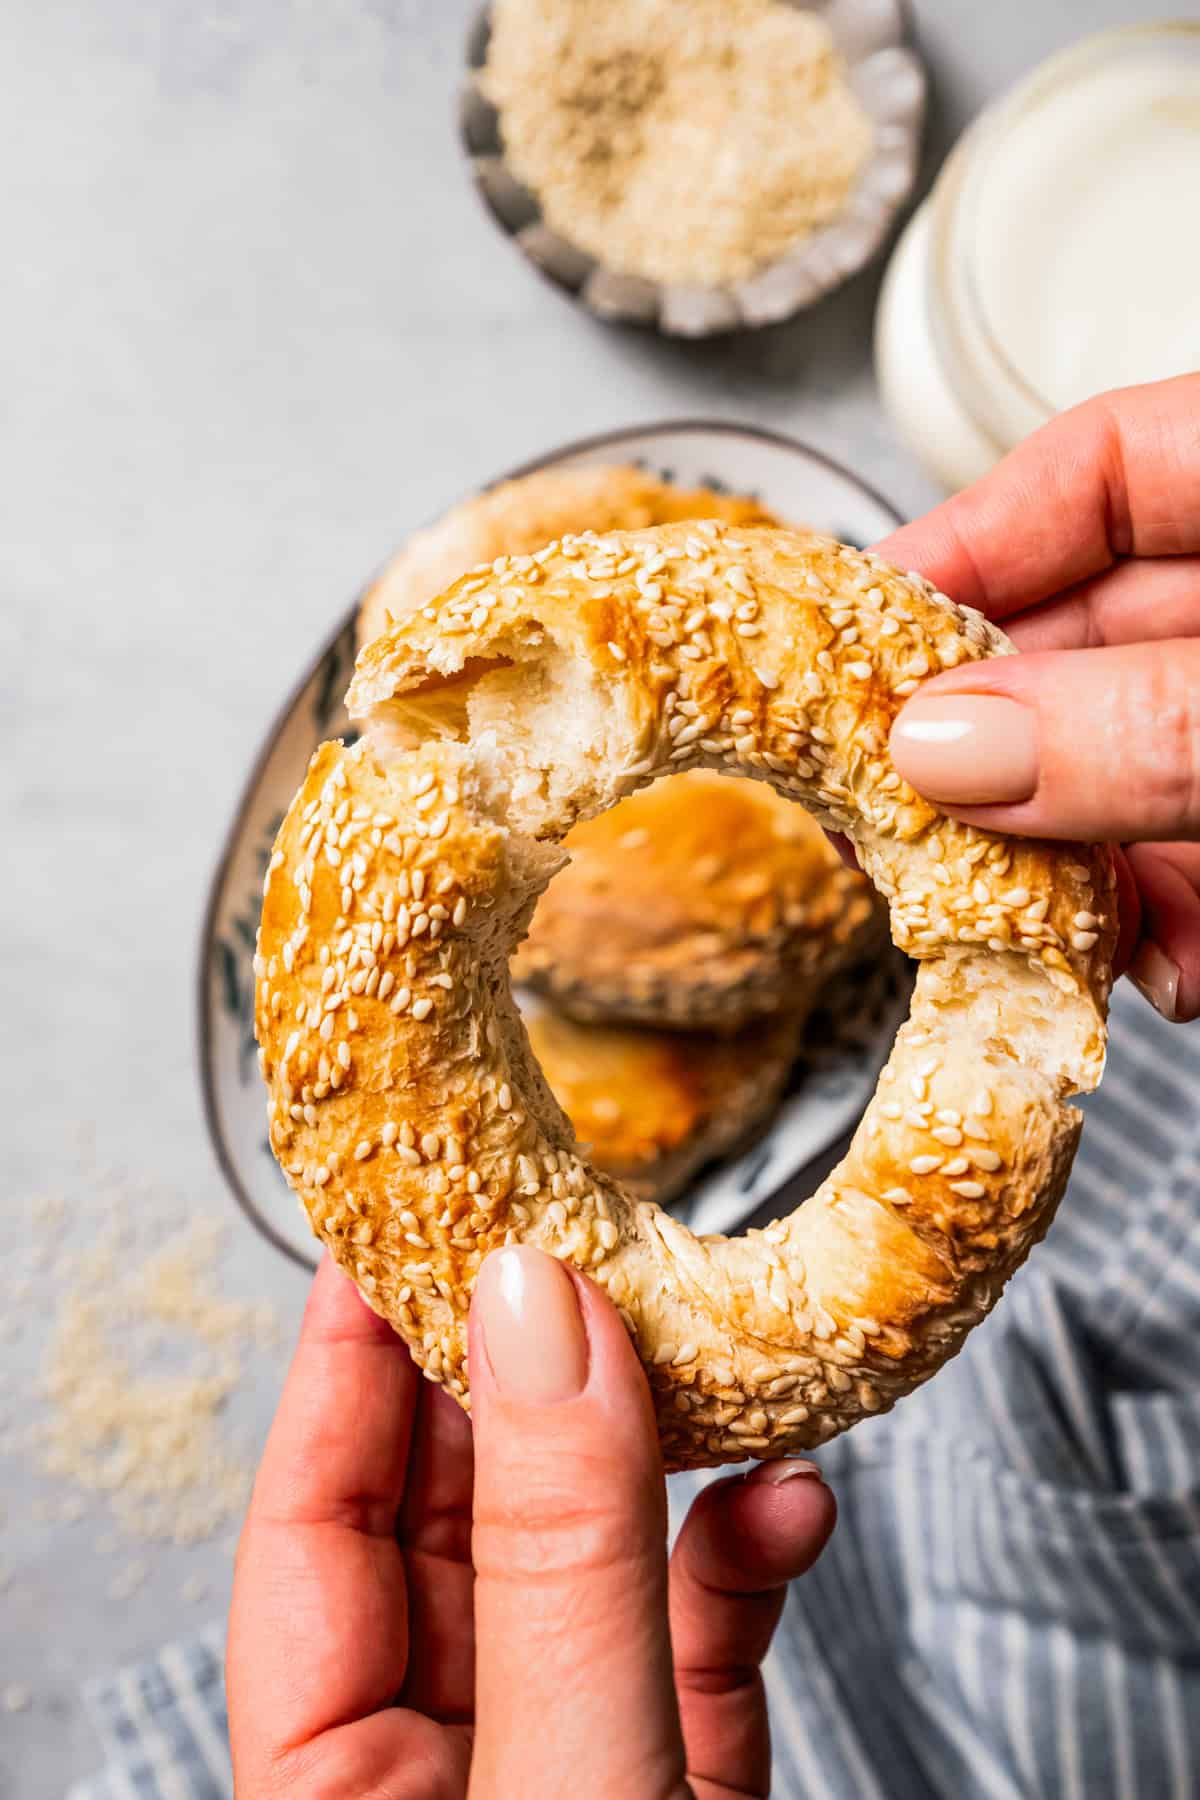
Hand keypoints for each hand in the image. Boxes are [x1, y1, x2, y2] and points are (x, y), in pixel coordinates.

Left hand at [228, 1249, 834, 1797]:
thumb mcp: (569, 1777)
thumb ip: (558, 1556)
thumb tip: (538, 1318)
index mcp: (335, 1786)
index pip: (314, 1521)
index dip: (349, 1357)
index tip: (393, 1224)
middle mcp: (443, 1762)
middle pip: (455, 1516)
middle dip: (520, 1372)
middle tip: (562, 1237)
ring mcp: (569, 1768)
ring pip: (588, 1562)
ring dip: (658, 1451)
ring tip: (689, 1342)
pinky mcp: (685, 1785)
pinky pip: (701, 1639)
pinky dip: (747, 1557)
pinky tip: (785, 1495)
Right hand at [878, 373, 1199, 1020]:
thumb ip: (1143, 720)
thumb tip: (948, 747)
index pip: (1102, 466)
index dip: (964, 546)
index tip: (854, 641)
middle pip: (1098, 642)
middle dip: (1006, 756)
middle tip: (913, 827)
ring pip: (1144, 766)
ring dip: (1085, 865)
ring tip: (1040, 934)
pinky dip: (1183, 921)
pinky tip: (1170, 969)